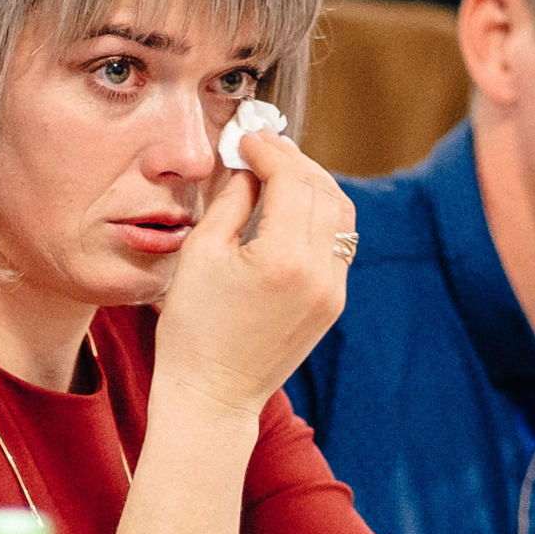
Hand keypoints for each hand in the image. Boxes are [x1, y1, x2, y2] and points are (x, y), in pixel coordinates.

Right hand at [151, 131, 354, 425]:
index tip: (247, 138)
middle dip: (294, 161)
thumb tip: (249, 166)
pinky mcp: (334, 303)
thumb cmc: (193, 328)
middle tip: (264, 145)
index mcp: (283, 258)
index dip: (270, 151)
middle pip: (322, 190)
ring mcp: (333, 290)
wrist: (214, 394)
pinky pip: (339, 242)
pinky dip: (321, 214)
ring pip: (341, 214)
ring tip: (282, 168)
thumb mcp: (201, 253)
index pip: (291, 180)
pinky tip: (294, 205)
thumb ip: (231, 199)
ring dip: (314, 183)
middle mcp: (318, 272)